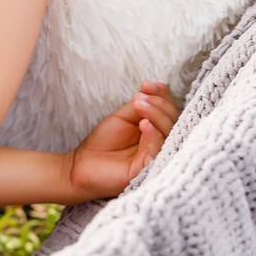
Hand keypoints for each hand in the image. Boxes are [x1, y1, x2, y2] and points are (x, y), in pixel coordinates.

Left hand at [67, 81, 180, 201]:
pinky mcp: (148, 170)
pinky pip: (158, 151)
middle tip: (140, 97)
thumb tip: (153, 90)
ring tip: (139, 104)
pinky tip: (144, 124)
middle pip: (174, 121)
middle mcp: (162, 143)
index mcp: (158, 130)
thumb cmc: (103, 142)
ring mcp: (157, 157)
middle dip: (160, 104)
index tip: (148, 85)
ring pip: (169, 134)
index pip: (170, 111)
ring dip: (156, 115)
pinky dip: (154, 135)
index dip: (163, 96)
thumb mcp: (123, 117)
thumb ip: (140, 106)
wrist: (81, 164)